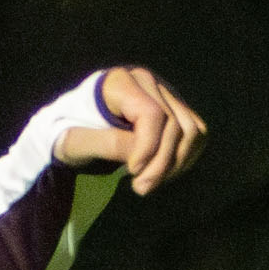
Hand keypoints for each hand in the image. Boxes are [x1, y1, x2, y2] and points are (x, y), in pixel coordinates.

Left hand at [53, 66, 209, 193]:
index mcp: (119, 82)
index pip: (151, 114)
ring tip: (149, 181)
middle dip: (161, 163)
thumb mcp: (75, 142)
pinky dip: (184, 158)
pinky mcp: (177, 108)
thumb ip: (105, 144)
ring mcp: (165, 93)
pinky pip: (196, 135)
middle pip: (175, 125)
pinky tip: (160, 171)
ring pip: (192, 130)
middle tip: (140, 188)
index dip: (148, 147)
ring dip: (176, 163)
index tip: (132, 173)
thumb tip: (140, 155)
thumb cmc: (71, 134)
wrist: (76, 130)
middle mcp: (147, 81)